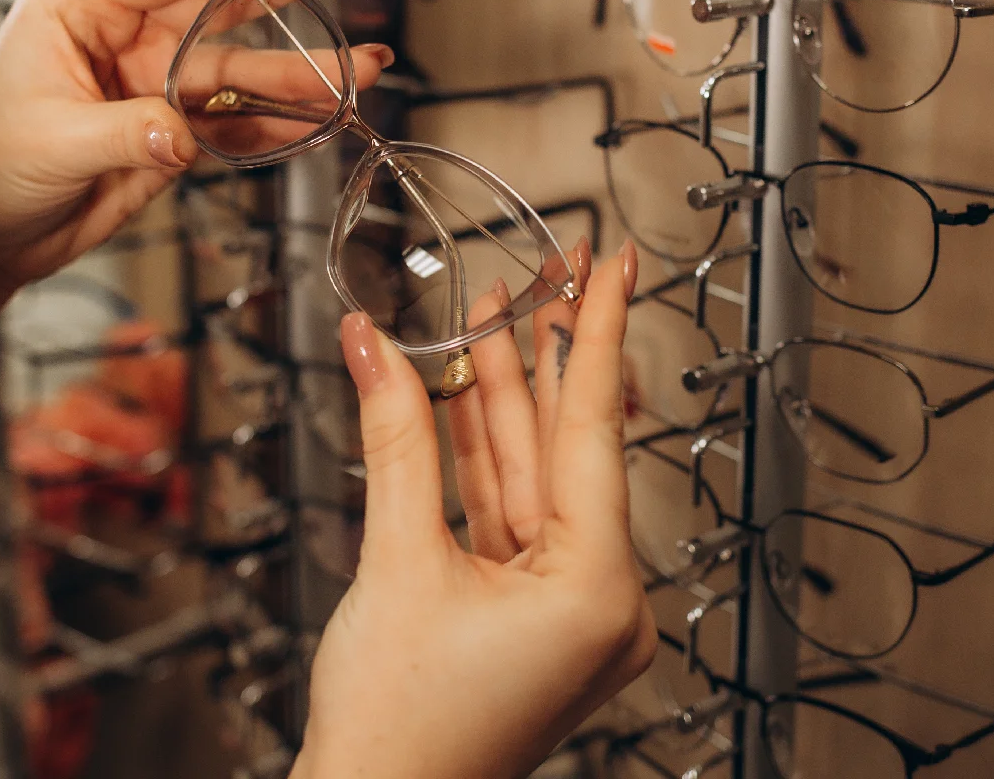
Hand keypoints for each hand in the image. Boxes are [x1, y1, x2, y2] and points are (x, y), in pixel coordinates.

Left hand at [0, 0, 390, 400]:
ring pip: (247, 64)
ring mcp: (156, 77)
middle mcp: (128, 28)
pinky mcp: (173, 127)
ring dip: (308, 68)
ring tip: (369, 67)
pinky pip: (239, 120)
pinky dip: (282, 124)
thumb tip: (184, 134)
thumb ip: (125, 132)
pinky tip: (328, 119)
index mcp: (85, 0)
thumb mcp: (48, 140)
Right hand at [297, 241, 654, 778]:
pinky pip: (509, 513)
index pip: (596, 430)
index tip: (617, 265)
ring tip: (496, 305)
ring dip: (505, 395)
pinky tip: (468, 387)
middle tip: (554, 265)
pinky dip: (484, 454)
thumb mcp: (397, 559)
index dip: (600, 332)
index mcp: (598, 592)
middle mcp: (600, 603)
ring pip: (532, 476)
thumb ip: (394, 439)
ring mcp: (565, 611)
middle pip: (567, 447)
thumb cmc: (396, 729)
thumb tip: (376, 345)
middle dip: (547, 352)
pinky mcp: (528, 617)